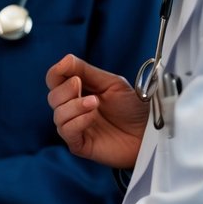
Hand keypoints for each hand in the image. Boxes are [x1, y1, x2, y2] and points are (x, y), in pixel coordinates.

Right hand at [46, 54, 146, 168]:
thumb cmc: (133, 108)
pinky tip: (92, 117)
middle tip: (80, 84)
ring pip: (58, 114)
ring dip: (74, 106)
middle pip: (53, 97)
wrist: (149, 132)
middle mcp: (73, 109)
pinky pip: (67, 131)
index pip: (54, 80)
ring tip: (94, 103)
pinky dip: (77, 121)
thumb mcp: (112, 83)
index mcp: (78, 92)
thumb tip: (64, 59)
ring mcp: (75, 126)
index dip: (56, 72)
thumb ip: (86, 70)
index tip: (66, 67)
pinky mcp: (79, 144)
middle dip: (65, 89)